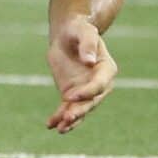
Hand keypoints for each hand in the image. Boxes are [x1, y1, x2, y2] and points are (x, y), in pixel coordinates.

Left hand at [45, 16, 116, 133]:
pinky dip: (59, 118)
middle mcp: (99, 84)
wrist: (67, 35)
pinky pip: (67, 109)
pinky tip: (50, 125)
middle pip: (91, 102)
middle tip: (67, 118)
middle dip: (79, 111)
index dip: (87, 92)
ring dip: (71, 120)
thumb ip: (87, 44)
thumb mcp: (83, 31)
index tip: (70, 96)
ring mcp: (86, 92)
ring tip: (60, 129)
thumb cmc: (78, 29)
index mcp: (106, 69)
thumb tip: (90, 61)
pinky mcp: (72, 95)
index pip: (99, 85)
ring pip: (80, 110)